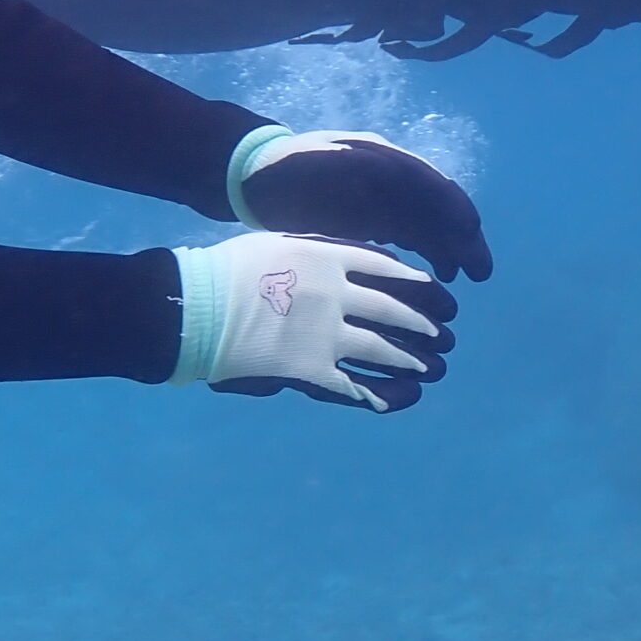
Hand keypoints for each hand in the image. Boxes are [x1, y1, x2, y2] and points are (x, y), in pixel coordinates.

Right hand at [170, 232, 456, 412]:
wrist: (194, 306)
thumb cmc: (231, 267)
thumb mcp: (281, 241)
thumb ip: (322, 249)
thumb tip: (358, 255)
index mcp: (329, 258)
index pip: (390, 270)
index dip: (419, 284)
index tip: (439, 293)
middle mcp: (336, 295)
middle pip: (394, 312)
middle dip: (426, 325)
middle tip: (445, 334)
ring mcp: (324, 334)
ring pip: (383, 350)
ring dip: (413, 361)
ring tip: (433, 368)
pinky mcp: (308, 369)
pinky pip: (352, 386)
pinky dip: (380, 395)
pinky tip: (399, 399)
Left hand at [231, 128, 491, 281]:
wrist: (253, 176)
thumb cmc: (279, 179)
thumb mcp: (310, 179)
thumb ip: (351, 182)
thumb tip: (395, 186)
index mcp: (378, 161)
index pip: (430, 185)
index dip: (454, 214)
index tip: (470, 243)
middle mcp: (390, 173)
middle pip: (437, 204)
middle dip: (462, 237)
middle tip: (479, 273)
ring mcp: (384, 191)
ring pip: (429, 219)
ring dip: (449, 245)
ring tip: (462, 277)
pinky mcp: (375, 210)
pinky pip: (413, 228)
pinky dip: (429, 248)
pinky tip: (437, 272)